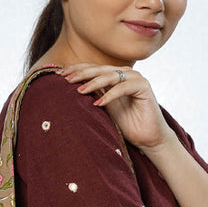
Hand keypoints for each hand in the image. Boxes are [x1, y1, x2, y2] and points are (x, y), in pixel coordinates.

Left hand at [58, 63, 172, 151]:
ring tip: (80, 91)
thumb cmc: (127, 124)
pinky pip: (124, 87)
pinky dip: (110, 95)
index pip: (93, 68)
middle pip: (100, 69)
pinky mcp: (144, 87)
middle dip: (82, 73)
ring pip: (111, 75)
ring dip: (94, 82)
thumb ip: (93, 94)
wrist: (147, 138)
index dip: (77, 69)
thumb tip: (69, 86)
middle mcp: (125, 73)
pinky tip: (99, 103)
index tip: (60, 74)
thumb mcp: (104, 106)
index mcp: (115, 76)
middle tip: (66, 79)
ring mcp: (135, 78)